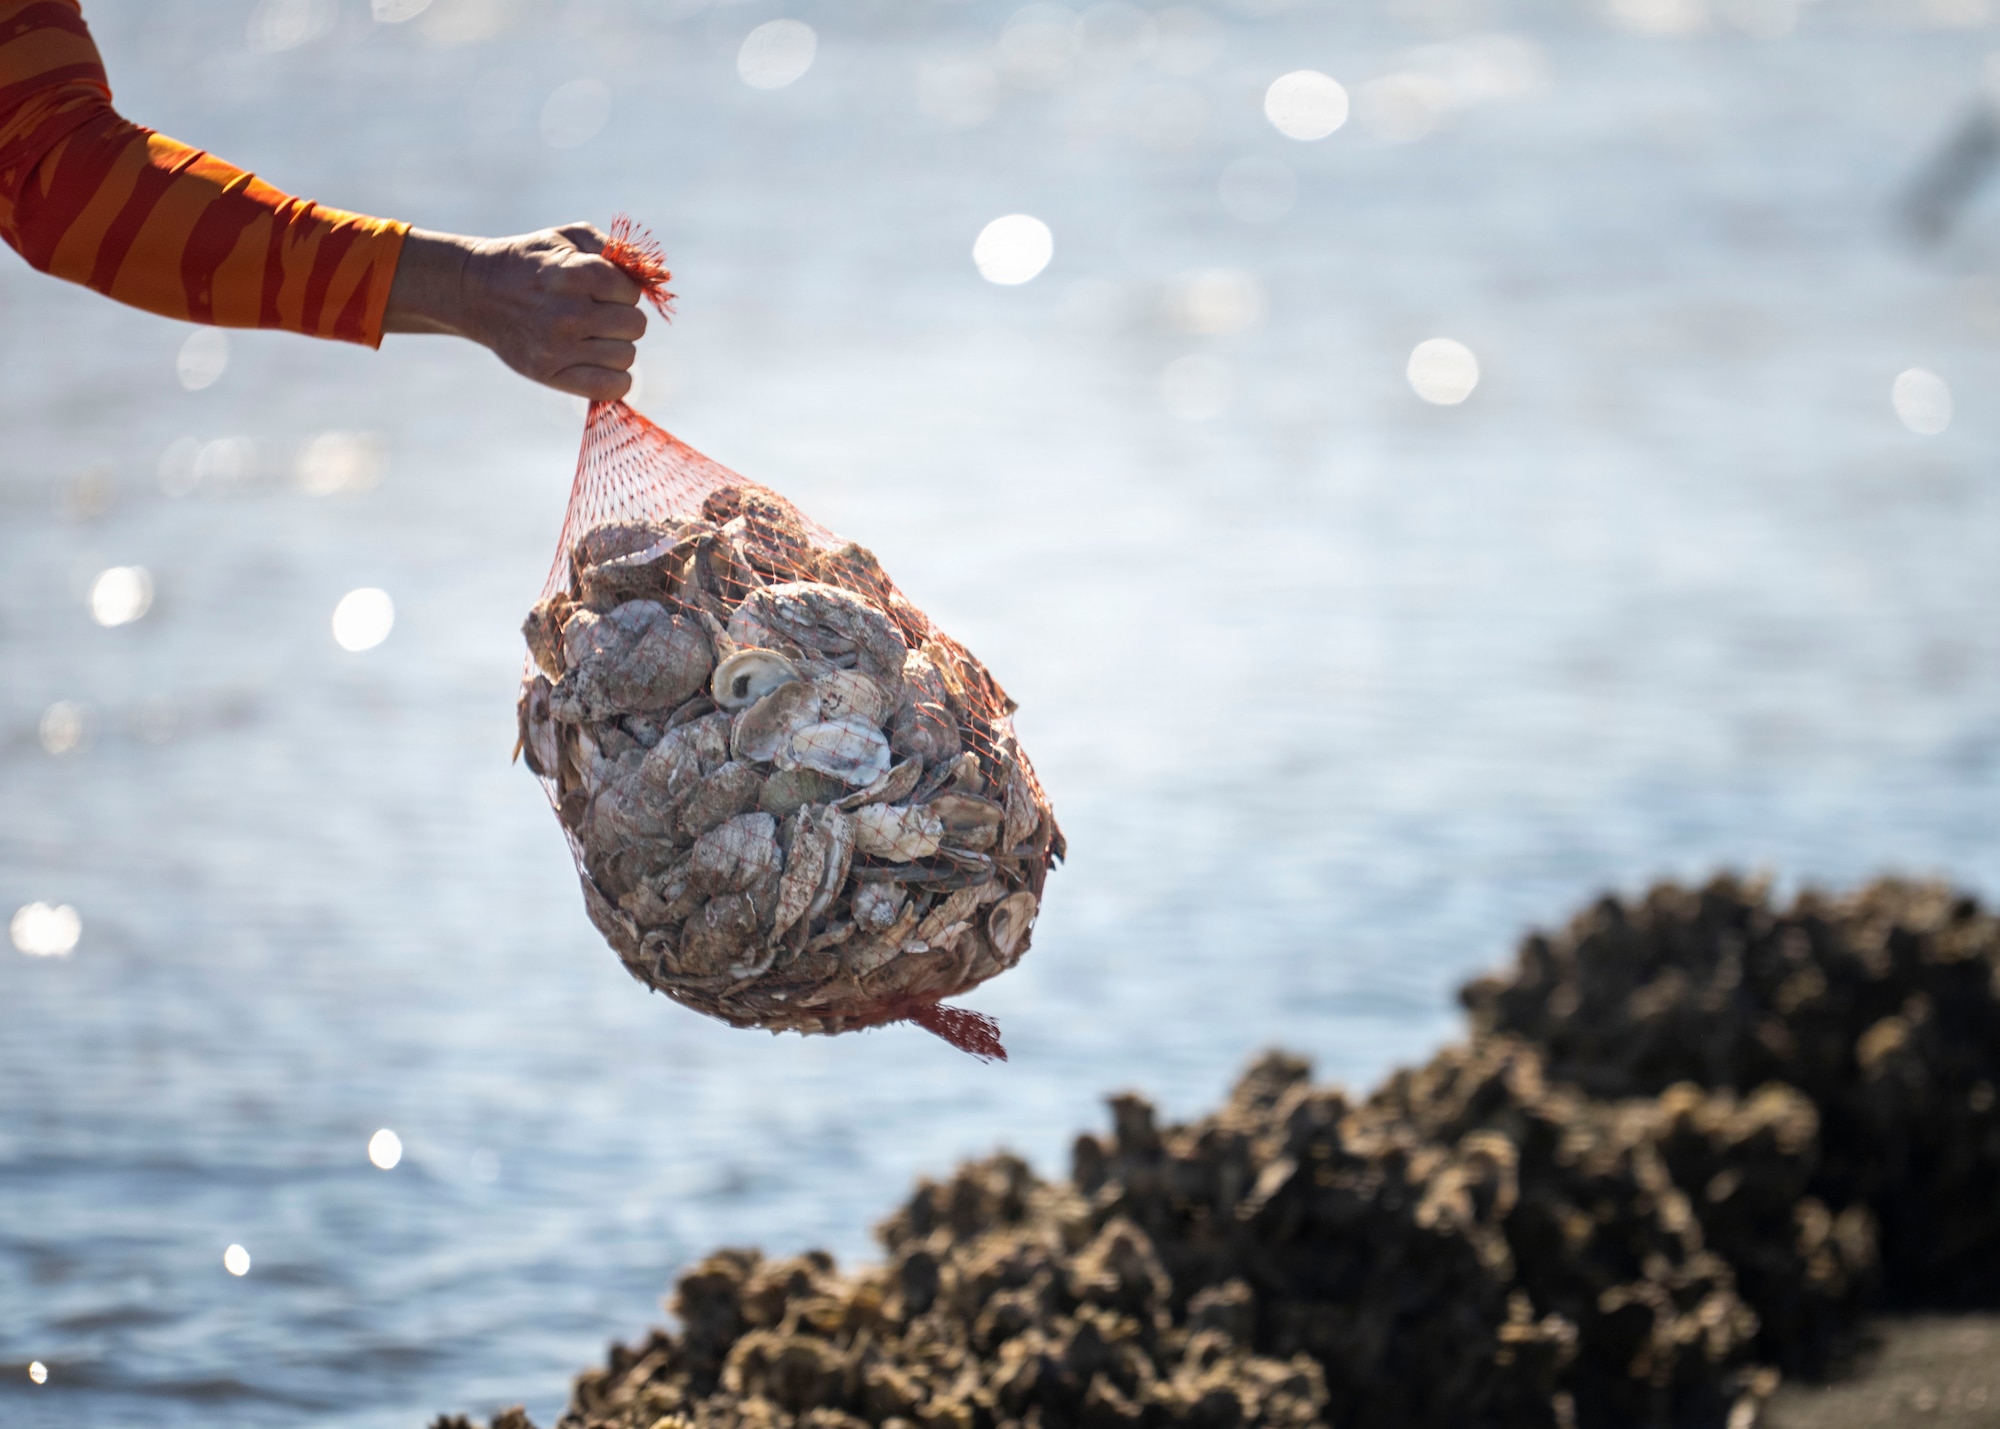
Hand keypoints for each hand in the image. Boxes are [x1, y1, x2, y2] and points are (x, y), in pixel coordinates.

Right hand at [383, 222, 645, 400]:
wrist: (476, 291)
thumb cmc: (531, 262)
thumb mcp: (570, 239)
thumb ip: (618, 251)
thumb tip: (662, 274)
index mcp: (575, 273)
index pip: (631, 293)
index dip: (621, 291)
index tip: (600, 291)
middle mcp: (568, 313)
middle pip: (635, 326)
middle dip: (621, 319)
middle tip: (596, 315)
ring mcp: (558, 347)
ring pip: (627, 357)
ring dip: (616, 347)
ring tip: (590, 337)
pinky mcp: (549, 374)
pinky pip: (611, 387)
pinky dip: (615, 379)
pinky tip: (600, 364)